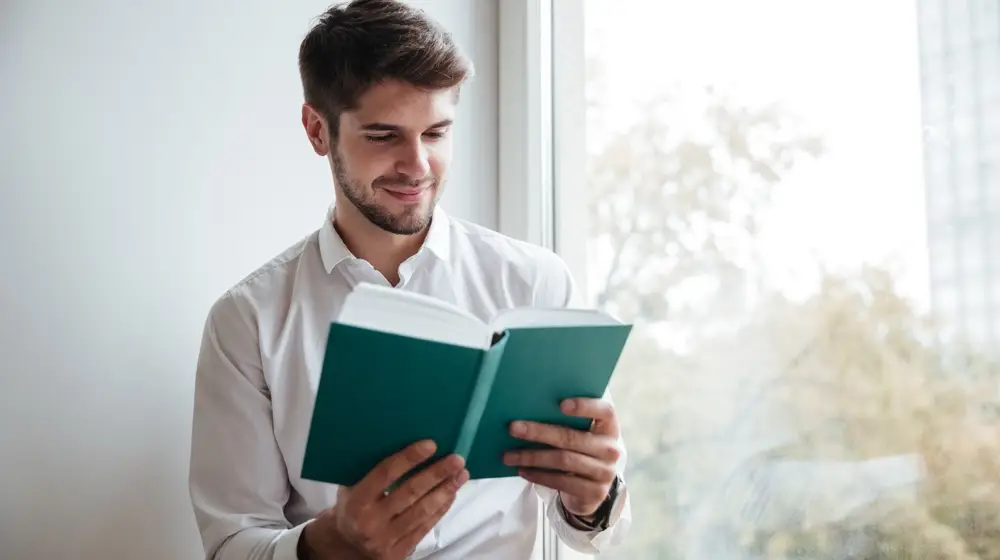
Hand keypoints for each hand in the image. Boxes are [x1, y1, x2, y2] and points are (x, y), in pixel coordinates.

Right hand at [301, 440, 468, 559]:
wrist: (346, 544)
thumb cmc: (353, 505)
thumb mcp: (352, 486)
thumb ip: (370, 468)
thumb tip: (400, 436)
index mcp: (356, 501)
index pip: (386, 474)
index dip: (409, 458)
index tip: (431, 444)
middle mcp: (370, 522)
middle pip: (410, 492)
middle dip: (437, 474)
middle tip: (456, 459)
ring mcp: (385, 540)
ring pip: (422, 511)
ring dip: (446, 490)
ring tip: (461, 474)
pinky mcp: (398, 552)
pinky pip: (425, 527)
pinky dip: (441, 508)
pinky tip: (451, 493)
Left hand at [504, 398, 620, 517]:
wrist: (592, 488)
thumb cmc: (579, 451)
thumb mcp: (580, 435)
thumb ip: (565, 422)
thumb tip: (527, 409)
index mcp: (608, 427)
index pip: (605, 411)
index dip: (585, 406)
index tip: (561, 404)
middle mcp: (610, 449)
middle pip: (572, 437)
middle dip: (539, 432)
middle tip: (513, 428)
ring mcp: (604, 472)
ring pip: (563, 460)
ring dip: (532, 457)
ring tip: (509, 455)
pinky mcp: (594, 492)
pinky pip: (562, 482)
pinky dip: (539, 476)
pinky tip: (522, 471)